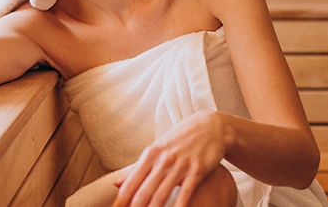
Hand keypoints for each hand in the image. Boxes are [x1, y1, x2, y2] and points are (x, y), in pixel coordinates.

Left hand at [111, 110, 230, 206]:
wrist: (210, 127)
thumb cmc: (181, 139)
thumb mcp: (157, 149)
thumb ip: (137, 168)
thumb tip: (116, 183)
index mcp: (150, 155)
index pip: (130, 183)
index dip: (121, 201)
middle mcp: (162, 161)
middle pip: (143, 193)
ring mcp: (180, 166)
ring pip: (161, 196)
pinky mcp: (197, 171)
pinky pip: (185, 195)